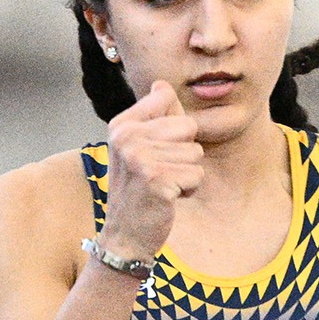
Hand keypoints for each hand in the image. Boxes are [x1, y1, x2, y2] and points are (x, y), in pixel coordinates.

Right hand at [98, 81, 203, 261]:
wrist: (125, 235)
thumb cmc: (137, 190)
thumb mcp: (138, 148)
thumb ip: (154, 116)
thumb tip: (162, 84)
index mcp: (122, 124)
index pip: (166, 98)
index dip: (173, 128)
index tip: (154, 149)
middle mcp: (128, 137)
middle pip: (188, 126)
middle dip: (184, 153)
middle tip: (160, 173)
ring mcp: (141, 158)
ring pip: (196, 154)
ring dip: (186, 174)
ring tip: (162, 186)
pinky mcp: (157, 179)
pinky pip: (197, 175)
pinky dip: (188, 190)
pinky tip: (167, 199)